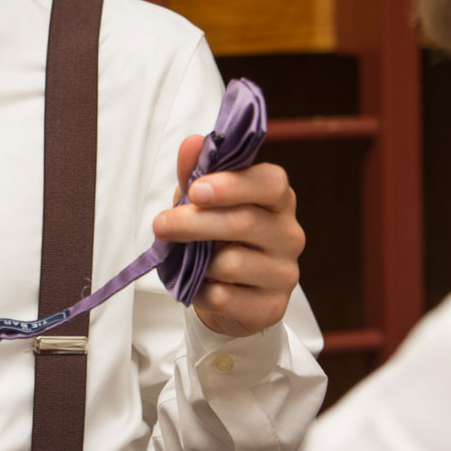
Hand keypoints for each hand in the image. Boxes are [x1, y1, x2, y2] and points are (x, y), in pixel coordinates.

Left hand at [152, 135, 304, 336]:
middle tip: (161, 224)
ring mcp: (285, 272)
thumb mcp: (202, 200)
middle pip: (244, 222)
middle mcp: (289, 234)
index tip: (195, 190)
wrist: (229, 292)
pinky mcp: (273, 307)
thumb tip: (192, 143)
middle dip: (195, 223)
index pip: (270, 182)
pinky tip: (196, 286)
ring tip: (182, 258)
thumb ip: (196, 171)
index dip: (231, 185)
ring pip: (233, 263)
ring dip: (196, 261)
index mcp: (277, 199)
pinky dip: (200, 291)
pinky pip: (226, 297)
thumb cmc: (216, 235)